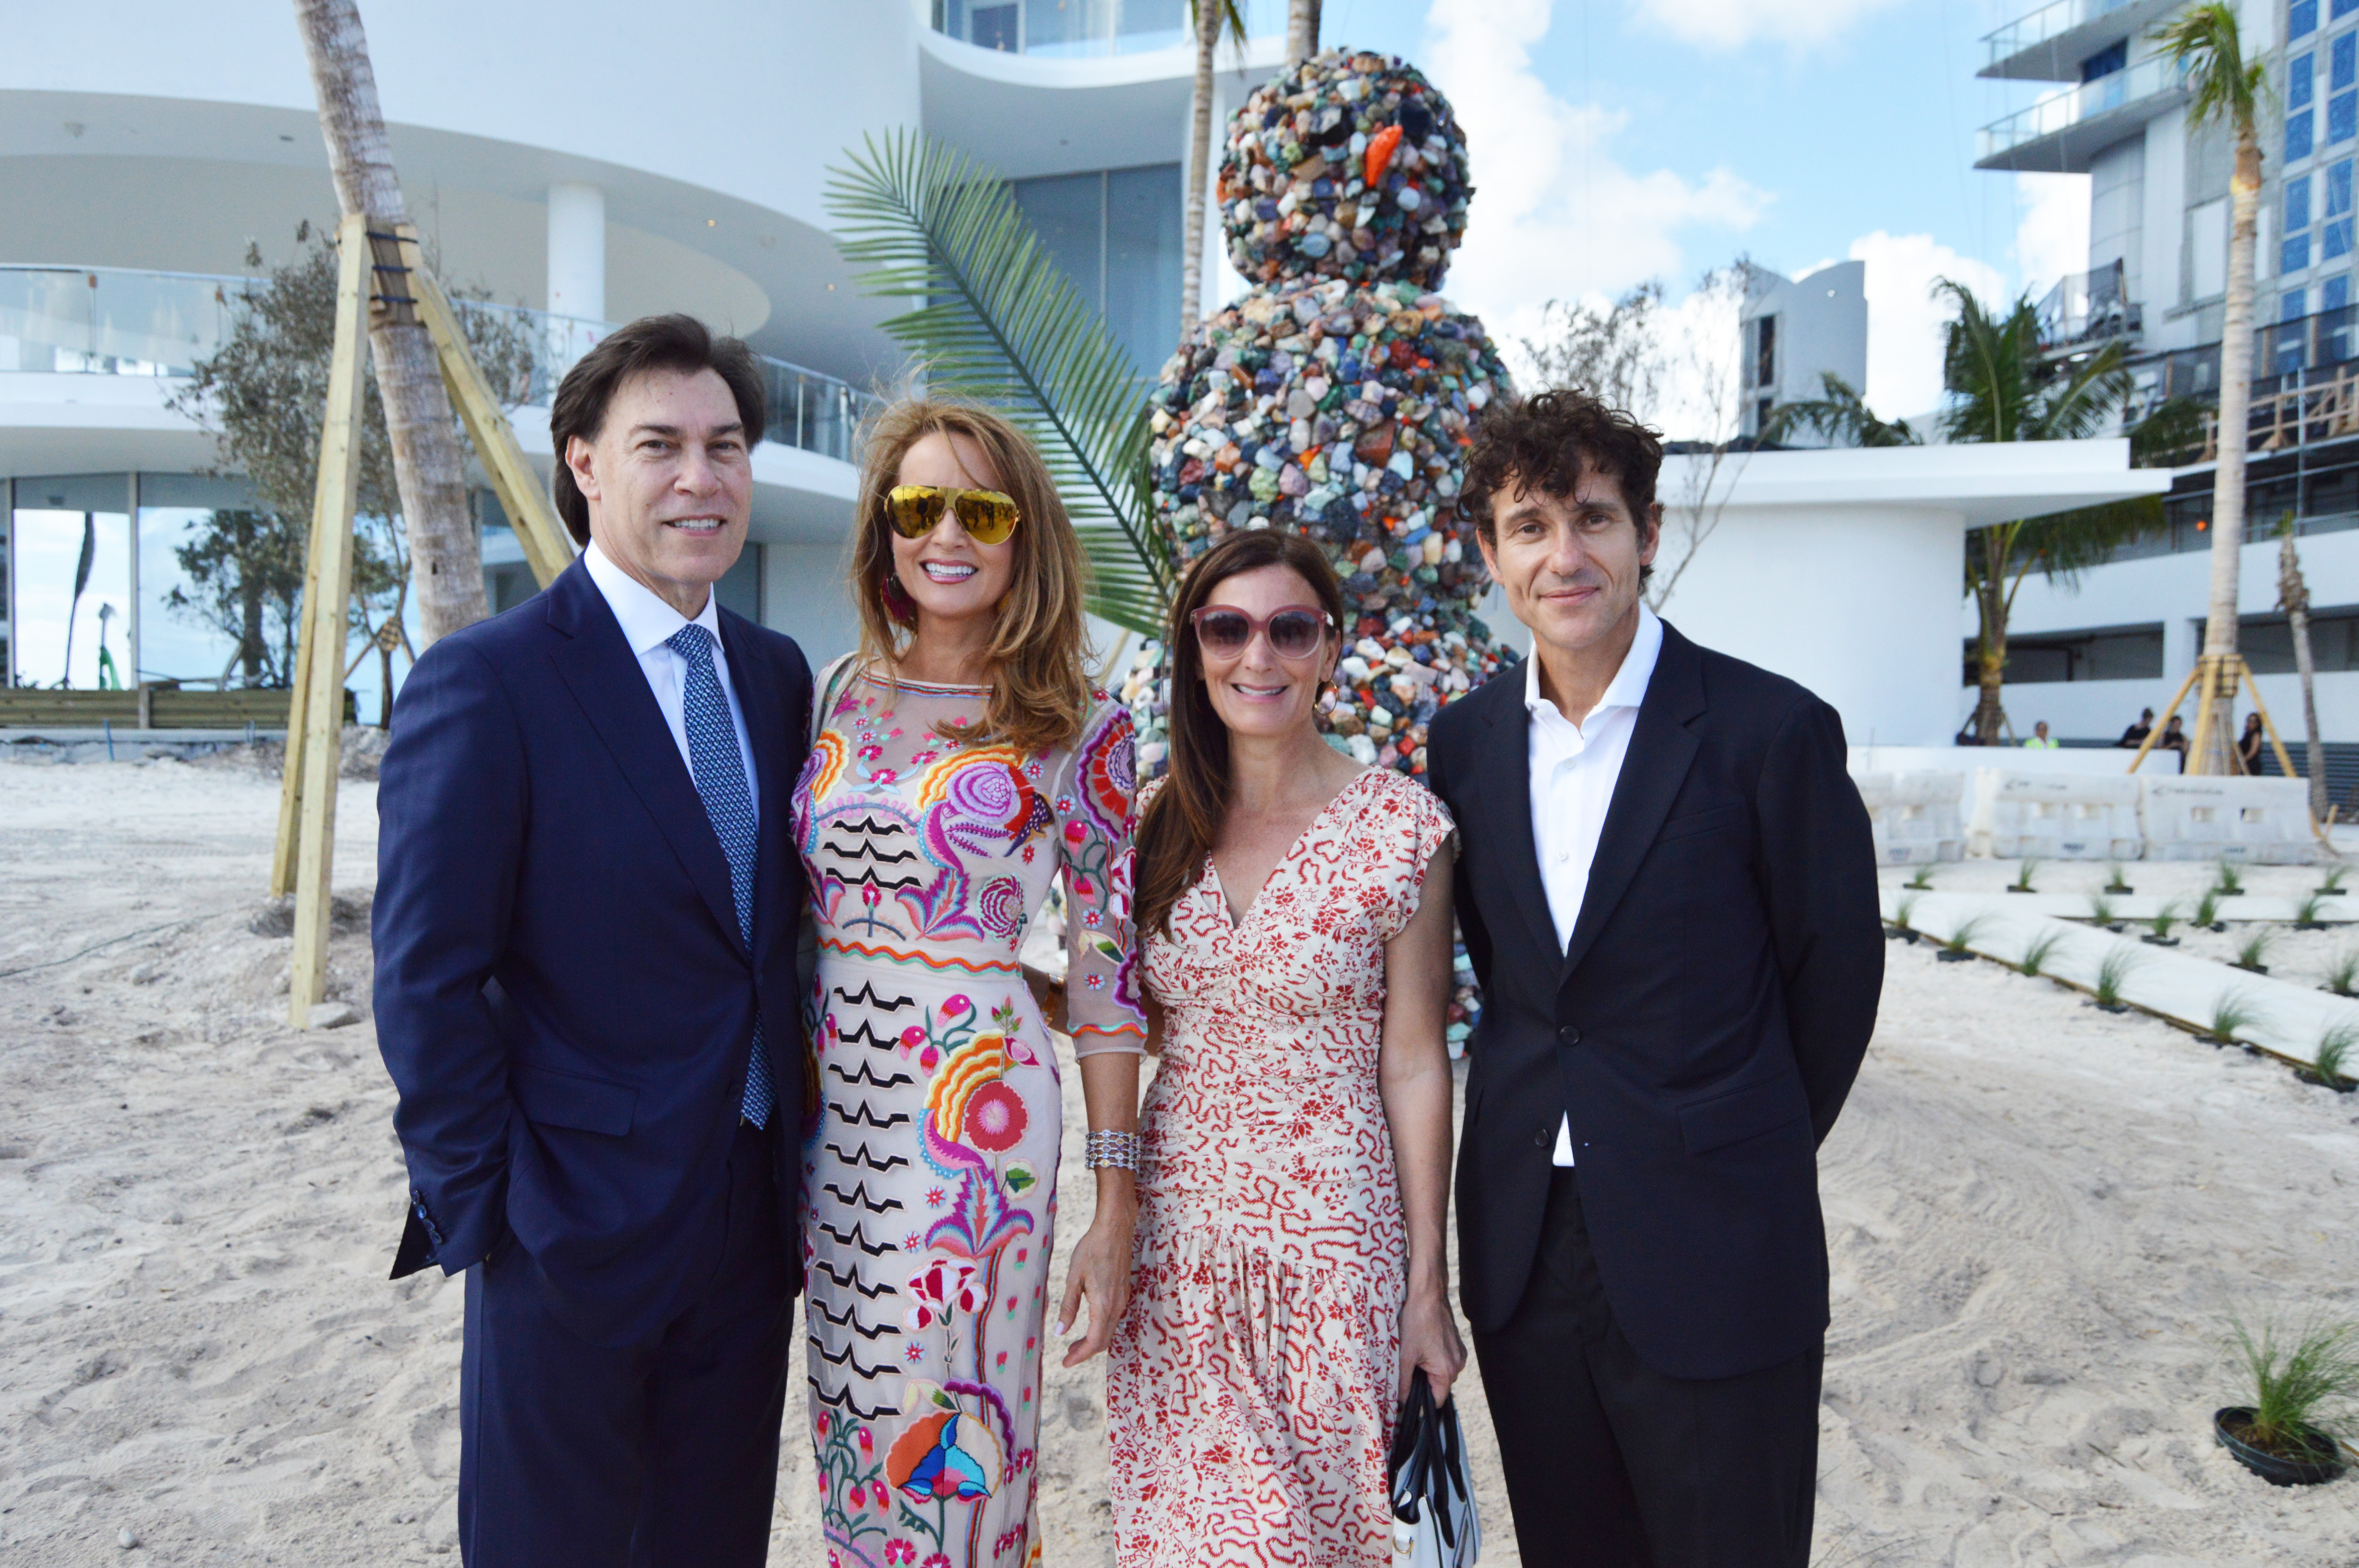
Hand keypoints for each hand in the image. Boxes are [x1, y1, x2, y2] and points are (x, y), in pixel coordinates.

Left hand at [1057, 1190, 1136, 1366]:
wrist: (1116, 1229)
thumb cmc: (1092, 1249)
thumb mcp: (1074, 1278)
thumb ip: (1068, 1307)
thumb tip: (1059, 1333)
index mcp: (1103, 1305)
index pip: (1095, 1342)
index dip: (1080, 1356)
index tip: (1065, 1363)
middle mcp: (1116, 1306)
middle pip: (1104, 1341)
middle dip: (1086, 1352)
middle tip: (1067, 1356)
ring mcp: (1122, 1299)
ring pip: (1110, 1331)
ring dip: (1093, 1341)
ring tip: (1074, 1343)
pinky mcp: (1123, 1292)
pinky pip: (1113, 1319)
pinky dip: (1101, 1329)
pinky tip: (1089, 1324)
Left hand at [1398, 1284, 1466, 1405]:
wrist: (1428, 1295)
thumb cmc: (1417, 1321)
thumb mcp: (1405, 1355)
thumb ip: (1404, 1383)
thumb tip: (1402, 1402)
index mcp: (1447, 1370)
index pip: (1437, 1401)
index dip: (1422, 1402)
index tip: (1410, 1397)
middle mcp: (1458, 1364)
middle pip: (1438, 1386)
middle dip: (1423, 1381)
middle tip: (1408, 1366)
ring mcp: (1459, 1353)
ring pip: (1441, 1371)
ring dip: (1428, 1367)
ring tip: (1415, 1351)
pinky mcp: (1456, 1343)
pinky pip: (1445, 1359)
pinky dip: (1434, 1356)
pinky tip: (1423, 1343)